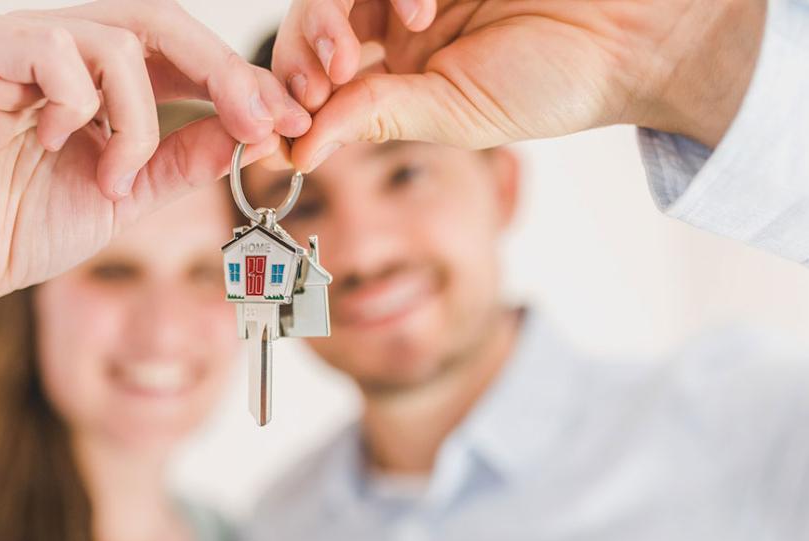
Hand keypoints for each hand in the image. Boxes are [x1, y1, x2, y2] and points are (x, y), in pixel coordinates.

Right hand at [0, 1, 309, 308]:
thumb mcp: (128, 192)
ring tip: (113, 179)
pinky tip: (53, 147)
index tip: (285, 121)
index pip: (171, 48)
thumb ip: (183, 156)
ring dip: (137, 121)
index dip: (232, 78)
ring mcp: (6, 37)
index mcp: (83, 71)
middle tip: (260, 122)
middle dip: (220, 73)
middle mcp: (46, 41)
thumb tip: (251, 128)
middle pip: (156, 21)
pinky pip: (56, 50)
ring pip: (114, 40)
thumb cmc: (23, 230)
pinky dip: (79, 107)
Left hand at [272, 0, 764, 170]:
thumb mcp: (453, 116)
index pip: (320, 72)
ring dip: (331, 18)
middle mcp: (398, 19)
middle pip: (316, 19)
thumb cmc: (553, 84)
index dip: (292, 92)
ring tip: (352, 55)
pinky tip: (422, 11)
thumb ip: (374, 120)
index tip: (282, 125)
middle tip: (317, 83)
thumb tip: (295, 152)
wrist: (631, 36)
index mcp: (398, 68)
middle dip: (302, 52)